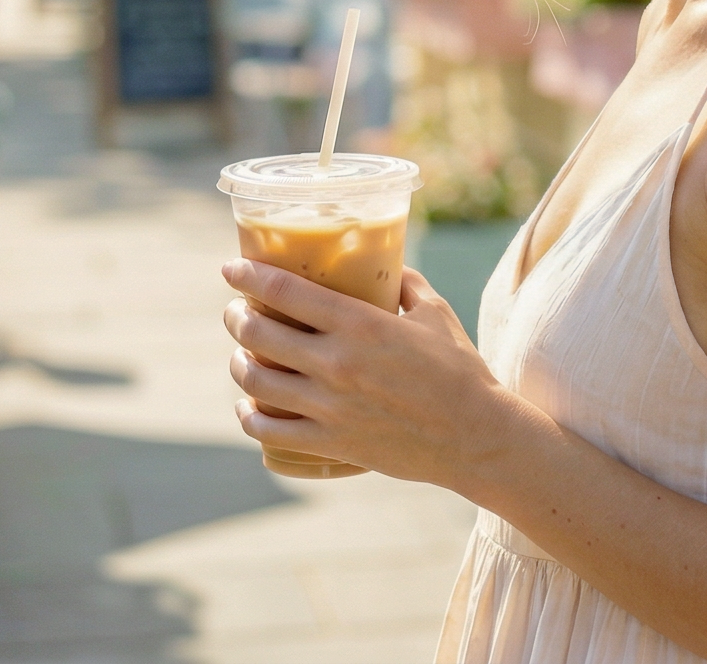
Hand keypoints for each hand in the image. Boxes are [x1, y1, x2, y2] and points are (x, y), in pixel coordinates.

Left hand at [220, 261, 518, 488]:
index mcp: (360, 325)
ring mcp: (330, 407)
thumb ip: (404, 283)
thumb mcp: (434, 312)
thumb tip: (385, 264)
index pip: (285, 291)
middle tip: (235, 312)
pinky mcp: (331, 443)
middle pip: (258, 335)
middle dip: (235, 318)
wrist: (476, 438)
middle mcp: (337, 364)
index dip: (248, 276)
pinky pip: (269, 431)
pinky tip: (248, 407)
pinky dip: (249, 416)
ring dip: (238, 364)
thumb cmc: (460, 370)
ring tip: (240, 356)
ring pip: (255, 382)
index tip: (230, 270)